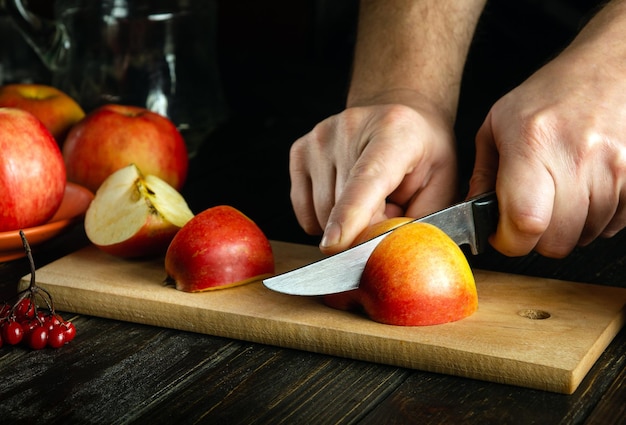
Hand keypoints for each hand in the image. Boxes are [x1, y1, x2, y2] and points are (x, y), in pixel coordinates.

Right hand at [290, 97, 457, 253]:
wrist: (401, 116)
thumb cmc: (423, 153)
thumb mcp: (442, 184)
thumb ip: (419, 220)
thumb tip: (387, 253)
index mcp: (394, 132)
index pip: (365, 179)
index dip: (349, 215)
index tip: (335, 245)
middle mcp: (350, 128)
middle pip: (342, 205)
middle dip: (364, 227)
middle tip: (388, 212)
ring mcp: (320, 138)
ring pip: (321, 213)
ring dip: (345, 223)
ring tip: (370, 201)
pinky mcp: (300, 150)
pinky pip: (304, 210)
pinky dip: (324, 218)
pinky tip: (345, 201)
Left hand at [469, 48, 625, 256]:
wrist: (609, 69)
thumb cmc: (550, 95)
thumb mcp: (498, 124)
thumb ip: (483, 173)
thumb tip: (474, 213)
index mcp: (533, 144)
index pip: (525, 222)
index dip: (509, 241)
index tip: (502, 233)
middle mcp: (577, 157)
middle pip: (556, 240)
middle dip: (535, 238)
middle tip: (530, 216)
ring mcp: (615, 168)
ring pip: (586, 237)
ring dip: (568, 227)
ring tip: (560, 194)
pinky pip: (615, 226)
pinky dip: (597, 219)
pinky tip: (585, 193)